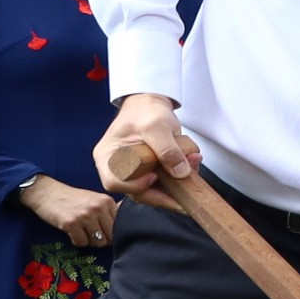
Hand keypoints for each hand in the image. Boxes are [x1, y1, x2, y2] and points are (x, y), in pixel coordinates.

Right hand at [21, 174, 117, 248]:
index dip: (113, 232)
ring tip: (81, 232)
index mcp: (107, 202)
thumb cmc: (71, 198)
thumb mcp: (94, 200)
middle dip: (103, 240)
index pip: (120, 225)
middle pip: (111, 236)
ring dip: (90, 241)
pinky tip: (72, 233)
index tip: (103, 231)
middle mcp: (98, 208)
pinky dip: (77, 241)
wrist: (46, 192)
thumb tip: (126, 227)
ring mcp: (85, 216)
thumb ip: (109, 211)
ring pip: (98, 242)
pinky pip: (82, 243)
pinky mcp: (71, 223)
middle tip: (91, 235)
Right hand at [95, 94, 195, 208]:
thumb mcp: (156, 126)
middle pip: (136, 192)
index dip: (134, 186)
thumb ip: (167, 149)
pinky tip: (191, 169)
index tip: (154, 178)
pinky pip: (163, 184)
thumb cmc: (145, 110)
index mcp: (107, 157)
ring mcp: (134, 171)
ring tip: (192, 173)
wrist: (151, 104)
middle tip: (184, 194)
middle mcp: (117, 168)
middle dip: (163, 194)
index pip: (114, 182)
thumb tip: (180, 173)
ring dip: (175, 188)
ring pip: (152, 191)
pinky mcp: (150, 171)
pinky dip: (179, 181)